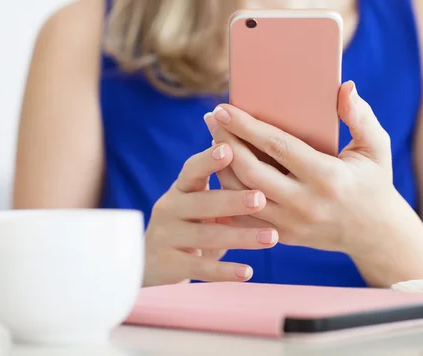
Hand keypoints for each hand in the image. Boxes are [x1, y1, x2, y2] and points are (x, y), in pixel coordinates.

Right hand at [143, 143, 278, 286]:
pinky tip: (248, 272)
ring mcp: (166, 236)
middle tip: (262, 198)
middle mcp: (169, 208)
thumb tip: (258, 149)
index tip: (229, 149)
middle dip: (233, 201)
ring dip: (241, 237)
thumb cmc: (189, 222)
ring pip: (206, 236)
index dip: (209, 159)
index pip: (192, 169)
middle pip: (203, 203)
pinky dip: (225, 271)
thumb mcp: (198, 199)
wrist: (149, 260)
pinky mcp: (168, 264)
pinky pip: (200, 267)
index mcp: (180, 187)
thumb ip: (222, 182)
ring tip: (272, 237)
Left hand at [204, 81, 395, 256]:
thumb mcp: (377, 148)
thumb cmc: (374, 183)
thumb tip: (345, 86)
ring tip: (214, 140)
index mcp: (327, 177)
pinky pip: (245, 217)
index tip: (224, 108)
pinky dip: (228, 195)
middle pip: (251, 171)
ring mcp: (291, 223)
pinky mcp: (283, 236)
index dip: (247, 126)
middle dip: (225, 142)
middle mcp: (305, 203)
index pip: (278, 147)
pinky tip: (219, 174)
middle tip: (211, 119)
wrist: (374, 234)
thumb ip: (360, 117)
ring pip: (241, 195)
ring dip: (222, 167)